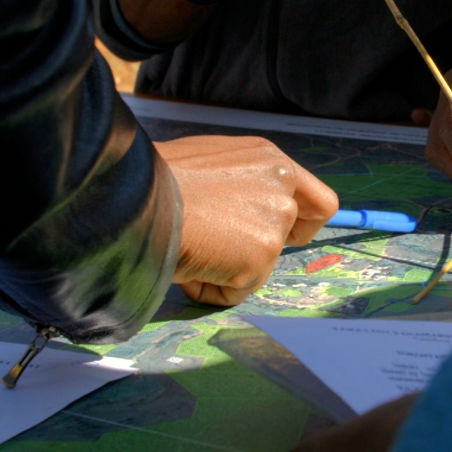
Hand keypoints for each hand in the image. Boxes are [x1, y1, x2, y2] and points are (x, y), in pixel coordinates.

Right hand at [155, 136, 337, 305]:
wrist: (133, 197)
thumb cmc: (155, 178)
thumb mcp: (208, 163)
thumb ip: (239, 183)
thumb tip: (235, 208)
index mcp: (271, 160)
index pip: (319, 200)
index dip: (304, 222)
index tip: (285, 235)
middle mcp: (282, 186)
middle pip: (298, 236)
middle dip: (266, 249)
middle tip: (229, 250)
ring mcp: (275, 222)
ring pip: (259, 266)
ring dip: (225, 268)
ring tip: (186, 248)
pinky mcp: (260, 257)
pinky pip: (235, 290)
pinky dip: (208, 288)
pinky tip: (184, 265)